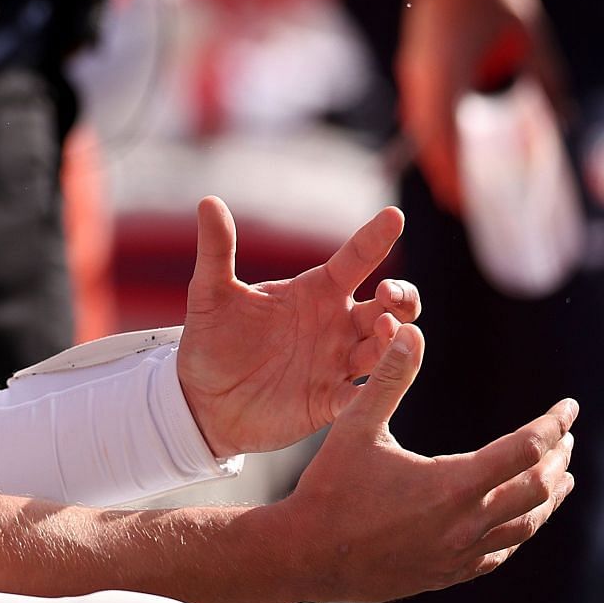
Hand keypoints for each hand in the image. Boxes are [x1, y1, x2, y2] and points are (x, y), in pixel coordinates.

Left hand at [179, 197, 418, 457]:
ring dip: (395, 341)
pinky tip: (382, 382)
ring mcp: (338, 364)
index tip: (394, 215)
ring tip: (388, 329)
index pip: (354, 259)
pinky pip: (364, 396)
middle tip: (388, 292)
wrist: (202, 400)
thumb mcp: (210, 294)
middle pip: (390, 306)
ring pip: (386, 349)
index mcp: (315, 291)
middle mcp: (337, 325)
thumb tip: (207, 201)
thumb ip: (216, 250)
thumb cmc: (213, 340)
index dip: (375, 238)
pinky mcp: (331, 402)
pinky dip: (378, 389)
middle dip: (401, 297)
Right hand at [272, 324, 576, 602]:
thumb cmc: (330, 488)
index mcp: (453, 485)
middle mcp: (467, 524)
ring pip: (527, 525)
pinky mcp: (450, 573)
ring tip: (562, 478)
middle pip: (538, 489)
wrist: (309, 556)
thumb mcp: (356, 427)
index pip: (524, 450)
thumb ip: (390, 379)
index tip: (568, 407)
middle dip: (557, 459)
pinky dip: (520, 528)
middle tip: (565, 438)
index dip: (552, 425)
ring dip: (549, 497)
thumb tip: (410, 332)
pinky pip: (501, 552)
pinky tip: (520, 520)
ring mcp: (461, 554)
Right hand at [396, 0, 566, 211]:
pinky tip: (443, 141)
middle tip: (457, 202)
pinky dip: (430, 129)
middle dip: (442, 173)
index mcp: (450, 77)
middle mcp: (424, 80)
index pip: (446, 140)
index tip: (464, 200)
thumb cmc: (496, 1)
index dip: (454, 174)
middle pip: (427, 140)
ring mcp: (414, 72)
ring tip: (451, 178)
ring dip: (434, 153)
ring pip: (419, 125)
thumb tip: (563, 118)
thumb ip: (543, 82)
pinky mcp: (413, 65)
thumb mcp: (529, 42)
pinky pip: (419, 107)